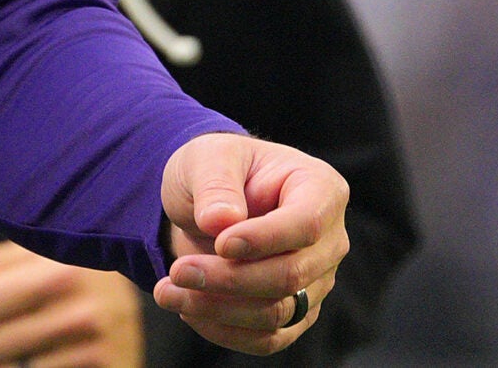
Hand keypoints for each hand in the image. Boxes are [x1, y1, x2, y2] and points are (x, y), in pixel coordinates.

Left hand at [0, 240, 144, 367]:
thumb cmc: (76, 271)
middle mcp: (81, 309)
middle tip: (15, 321)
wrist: (151, 292)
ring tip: (37, 336)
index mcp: (59, 269)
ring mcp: (96, 348)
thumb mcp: (34, 256)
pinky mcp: (109, 367)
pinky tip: (56, 355)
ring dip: (13, 358)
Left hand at [156, 133, 347, 353]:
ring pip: (278, 313)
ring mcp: (316, 281)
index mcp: (320, 189)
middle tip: (178, 271)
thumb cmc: (217, 170)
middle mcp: (329, 241)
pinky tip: (186, 310)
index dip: (264, 239)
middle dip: (229, 279)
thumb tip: (221, 221)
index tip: (219, 243)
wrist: (210, 202)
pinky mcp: (296, 313)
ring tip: (167, 292)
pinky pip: (268, 338)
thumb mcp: (208, 158)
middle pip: (291, 275)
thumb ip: (215, 184)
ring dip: (217, 309)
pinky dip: (223, 330)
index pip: (306, 224)